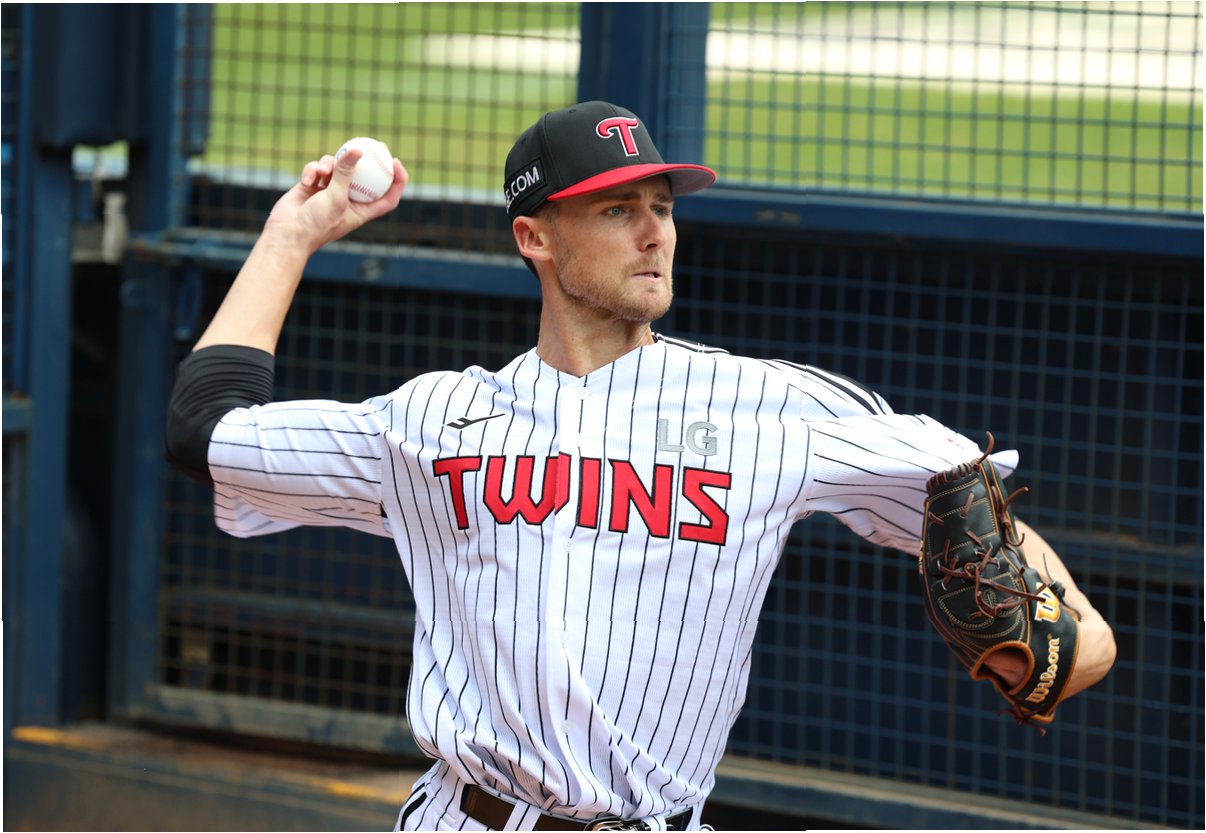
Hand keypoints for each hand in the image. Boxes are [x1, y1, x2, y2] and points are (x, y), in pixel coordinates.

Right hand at [263, 148, 408, 254]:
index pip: (387, 196)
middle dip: (366, 159)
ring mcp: (329, 191)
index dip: (396, 181)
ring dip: (329, 164)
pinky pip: (317, 169)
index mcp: (362, 210)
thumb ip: (345, 172)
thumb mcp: (336, 197)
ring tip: (322, 171)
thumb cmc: (317, 223)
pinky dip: (312, 171)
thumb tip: (357, 150)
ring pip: (336, 167)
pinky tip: (308, 180)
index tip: (395, 162)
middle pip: (363, 176)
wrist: (287, 233)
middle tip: (370, 143)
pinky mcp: (313, 185)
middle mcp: (348, 200)